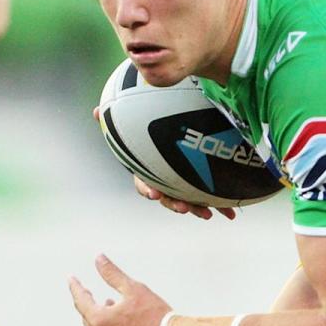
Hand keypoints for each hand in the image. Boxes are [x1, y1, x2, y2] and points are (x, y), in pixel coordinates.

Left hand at [69, 254, 170, 325]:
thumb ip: (112, 274)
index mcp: (100, 321)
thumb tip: (98, 258)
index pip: (81, 301)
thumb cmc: (154, 314)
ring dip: (104, 320)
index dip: (76, 287)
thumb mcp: (133, 288)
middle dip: (91, 305)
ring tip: (112, 307)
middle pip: (89, 319)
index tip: (71, 279)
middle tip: (92, 294)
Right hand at [92, 106, 236, 220]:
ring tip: (210, 214)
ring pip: (188, 201)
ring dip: (198, 208)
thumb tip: (95, 111)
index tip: (155, 193)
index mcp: (148, 171)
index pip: (144, 183)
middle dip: (176, 204)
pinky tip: (231, 213)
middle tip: (184, 208)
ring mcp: (182, 185)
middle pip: (168, 197)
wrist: (173, 133)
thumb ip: (116, 120)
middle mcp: (164, 181)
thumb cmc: (148, 130)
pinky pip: (208, 197)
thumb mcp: (133, 124)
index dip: (149, 189)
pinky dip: (218, 204)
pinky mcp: (199, 185)